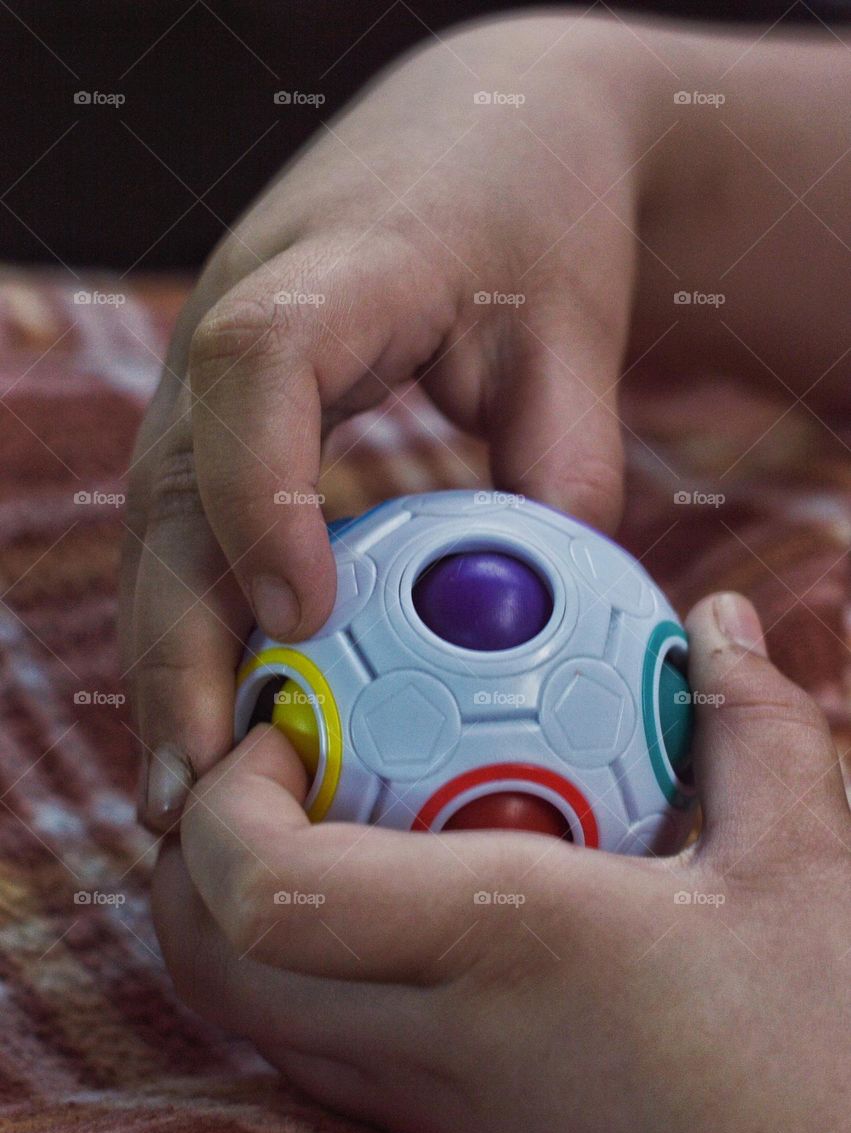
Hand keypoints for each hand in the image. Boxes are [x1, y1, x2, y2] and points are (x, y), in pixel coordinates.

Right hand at [121, 11, 850, 834]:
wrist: (478, 135)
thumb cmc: (534, 223)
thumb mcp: (575, 333)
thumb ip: (566, 464)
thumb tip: (550, 633)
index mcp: (331, 269)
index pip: (260, 366)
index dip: (262, 493)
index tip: (303, 620)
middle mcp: (234, 322)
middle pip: (169, 487)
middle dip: (174, 642)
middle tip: (197, 785)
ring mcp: (210, 376)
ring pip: (159, 531)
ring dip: (167, 662)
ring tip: (186, 795)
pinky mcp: (218, 421)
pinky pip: (190, 536)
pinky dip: (200, 631)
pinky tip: (221, 724)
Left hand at [153, 592, 850, 1132]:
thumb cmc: (820, 1059)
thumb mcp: (803, 869)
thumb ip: (747, 726)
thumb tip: (715, 623)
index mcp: (501, 944)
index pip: (264, 889)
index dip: (227, 796)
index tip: (287, 723)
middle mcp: (425, 1036)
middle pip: (204, 955)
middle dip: (192, 844)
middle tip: (276, 759)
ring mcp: (418, 1108)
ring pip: (238, 1008)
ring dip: (234, 902)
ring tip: (320, 817)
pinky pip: (305, 1043)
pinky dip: (296, 959)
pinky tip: (395, 906)